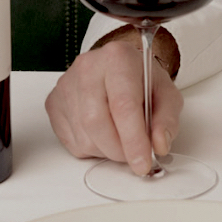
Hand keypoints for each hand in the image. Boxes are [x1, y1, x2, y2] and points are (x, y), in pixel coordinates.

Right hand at [44, 28, 182, 175]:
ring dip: (107, 150)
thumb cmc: (141, 80)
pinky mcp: (54, 102)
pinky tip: (103, 133)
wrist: (118, 69)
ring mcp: (66, 85)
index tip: (142, 163)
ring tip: (120, 136)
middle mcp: (87, 67)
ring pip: (84, 137)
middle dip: (118, 150)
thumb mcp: (166, 95)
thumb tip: (158, 145)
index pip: (123, 105)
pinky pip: (72, 142)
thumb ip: (167, 120)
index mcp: (118, 58)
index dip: (133, 140)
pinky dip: (92, 148)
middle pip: (96, 122)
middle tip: (134, 155)